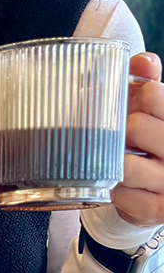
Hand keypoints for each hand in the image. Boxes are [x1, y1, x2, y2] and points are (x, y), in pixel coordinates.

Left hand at [111, 51, 163, 226]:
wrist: (161, 190)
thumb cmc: (154, 141)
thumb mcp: (155, 107)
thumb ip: (148, 80)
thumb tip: (142, 62)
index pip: (154, 96)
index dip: (140, 98)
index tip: (140, 103)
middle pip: (136, 127)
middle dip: (123, 130)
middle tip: (128, 136)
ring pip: (125, 165)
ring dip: (114, 162)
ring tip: (123, 159)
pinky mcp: (155, 210)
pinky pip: (119, 194)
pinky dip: (113, 188)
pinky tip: (122, 183)